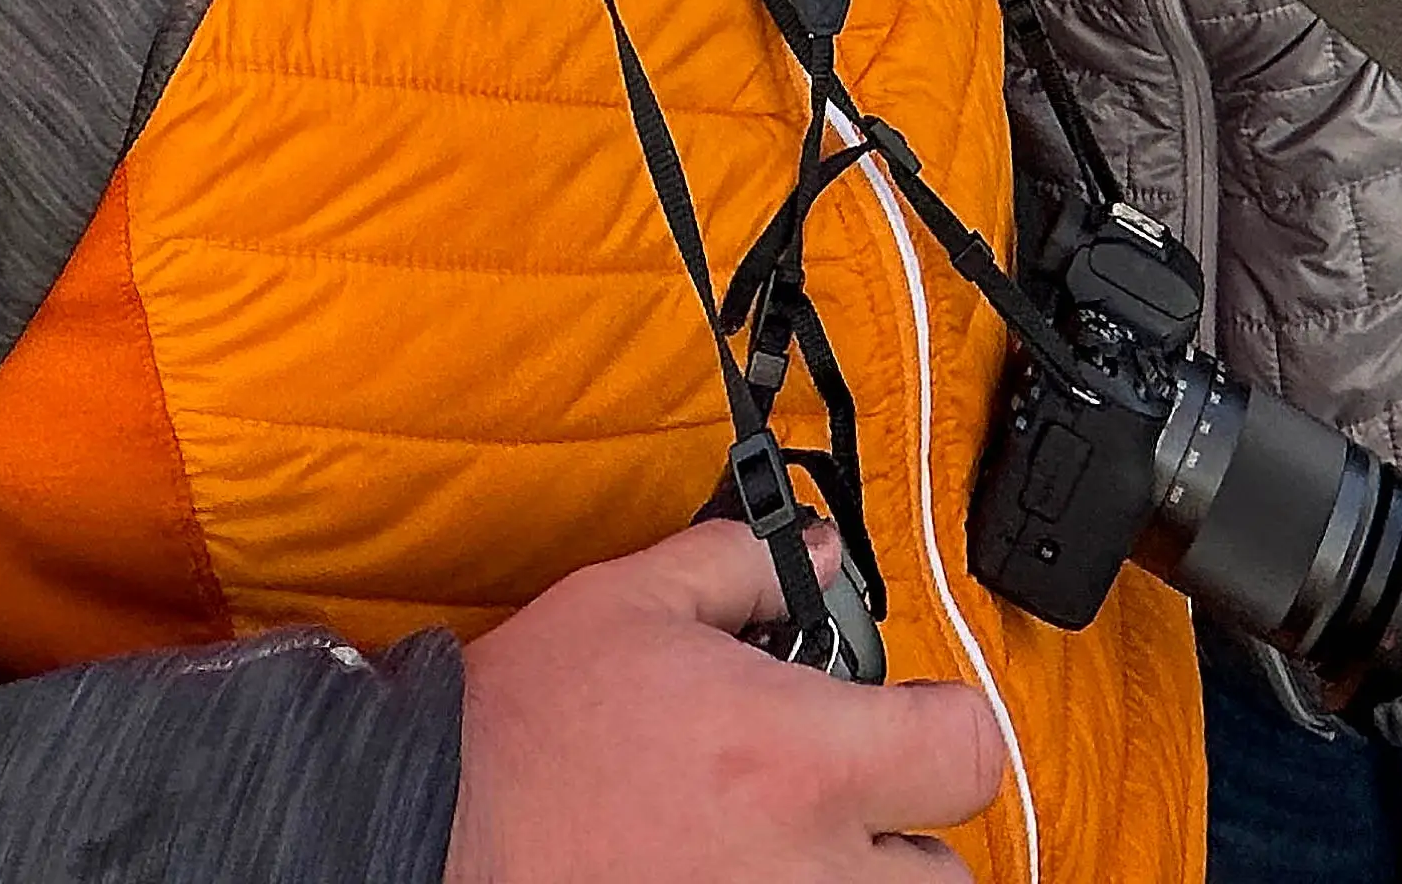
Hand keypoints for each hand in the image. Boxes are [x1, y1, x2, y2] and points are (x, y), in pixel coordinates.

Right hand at [446, 522, 1007, 883]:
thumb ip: (742, 565)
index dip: (945, 725)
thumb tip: (816, 551)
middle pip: (944, 876)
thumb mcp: (631, 603)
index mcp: (802, 758)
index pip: (970, 753)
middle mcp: (807, 866)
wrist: (431, 832)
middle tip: (845, 801)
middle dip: (905, 834)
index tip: (906, 720)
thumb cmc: (524, 729)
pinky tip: (729, 876)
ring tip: (792, 851)